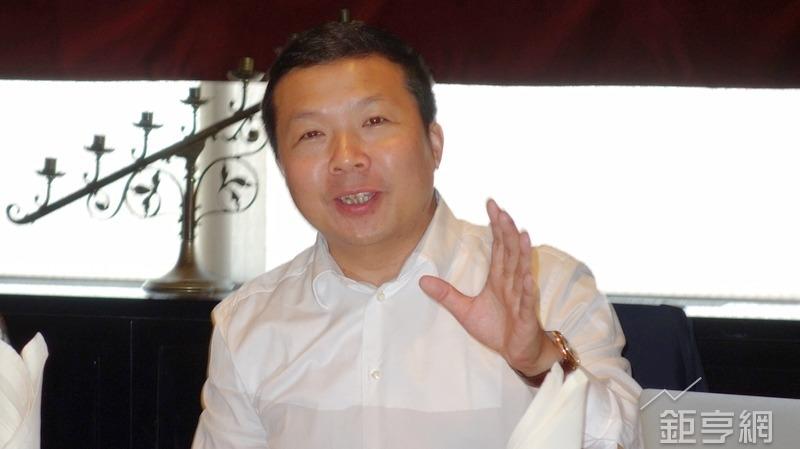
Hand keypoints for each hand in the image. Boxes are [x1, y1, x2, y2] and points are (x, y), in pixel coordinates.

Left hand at [419, 199, 557, 375]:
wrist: (517, 353)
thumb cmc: (497, 328)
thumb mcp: (464, 311)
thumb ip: (446, 295)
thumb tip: (421, 280)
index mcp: (499, 278)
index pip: (499, 247)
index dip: (496, 226)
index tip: (491, 204)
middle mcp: (511, 283)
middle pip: (510, 252)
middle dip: (507, 231)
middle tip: (501, 210)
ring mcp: (520, 298)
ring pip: (521, 271)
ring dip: (522, 253)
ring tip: (521, 233)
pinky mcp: (526, 317)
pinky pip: (526, 301)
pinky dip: (526, 289)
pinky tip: (526, 276)